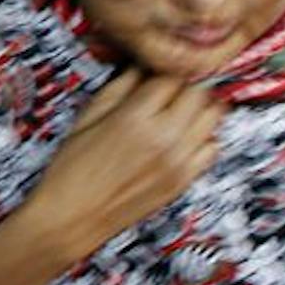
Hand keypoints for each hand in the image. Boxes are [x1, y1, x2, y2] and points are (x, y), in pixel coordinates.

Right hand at [24, 70, 224, 258]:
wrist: (73, 216)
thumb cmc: (71, 168)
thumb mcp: (86, 118)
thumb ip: (118, 89)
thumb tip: (140, 68)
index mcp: (134, 117)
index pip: (170, 76)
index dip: (163, 71)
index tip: (156, 72)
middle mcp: (164, 137)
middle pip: (198, 92)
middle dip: (185, 85)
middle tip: (169, 90)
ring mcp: (178, 160)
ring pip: (213, 116)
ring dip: (199, 107)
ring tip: (179, 111)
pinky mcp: (184, 180)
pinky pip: (212, 147)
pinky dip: (203, 137)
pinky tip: (182, 137)